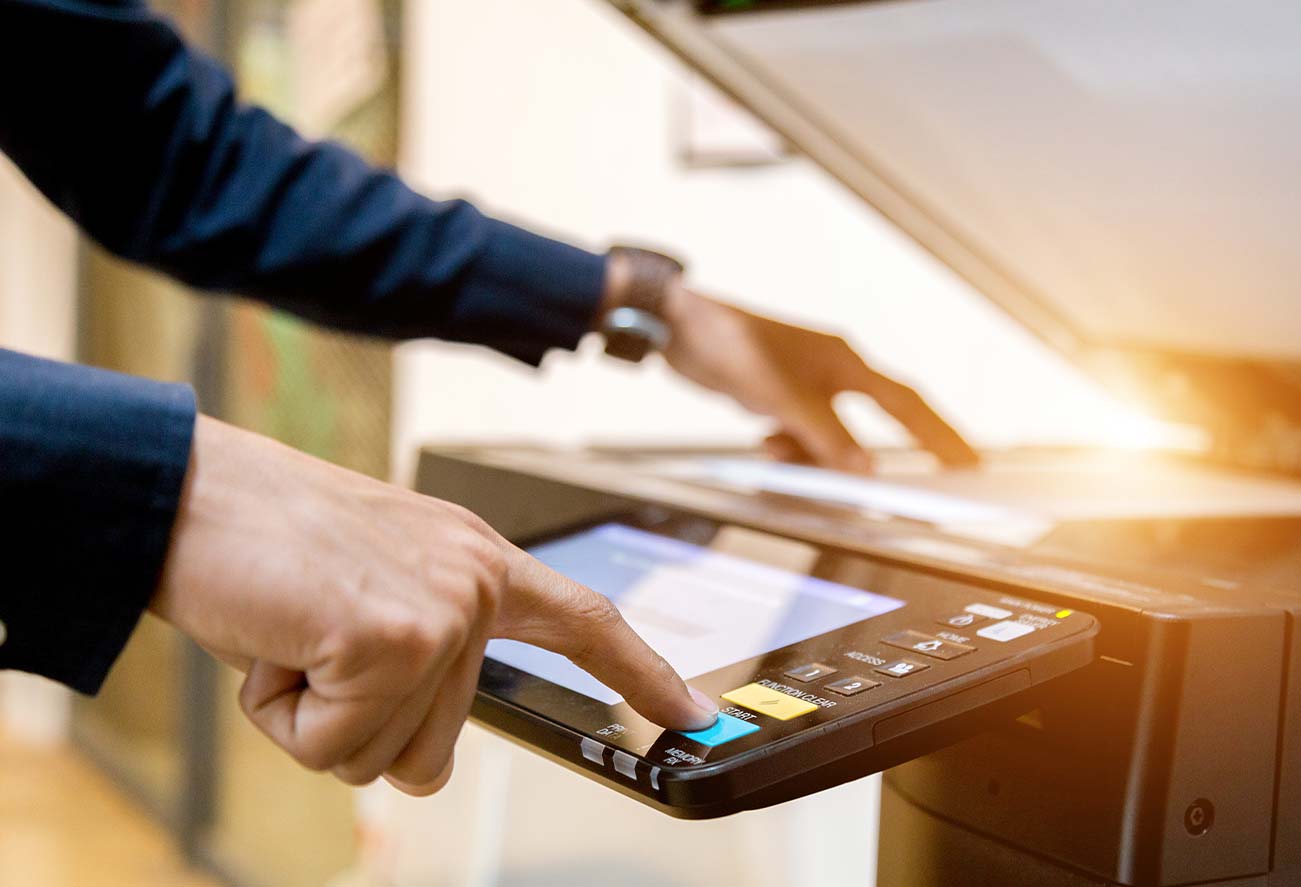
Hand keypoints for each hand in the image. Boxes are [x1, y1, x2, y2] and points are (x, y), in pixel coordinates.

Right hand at [151, 416, 717, 795]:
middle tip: (313, 645)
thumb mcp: (372, 588)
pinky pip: (334, 747)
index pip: (585, 621)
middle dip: (356, 724)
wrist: (189, 495)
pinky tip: (276, 644)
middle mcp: (474, 579)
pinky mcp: (395, 638)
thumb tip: (429, 756)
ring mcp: (443, 608)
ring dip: (318, 719)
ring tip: (295, 637)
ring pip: (386, 755)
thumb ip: (427, 651)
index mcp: (477, 559)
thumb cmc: (266, 544)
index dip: (641, 674)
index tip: (690, 715)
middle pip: (440, 745)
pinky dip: (285, 716)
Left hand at [661, 289, 979, 471]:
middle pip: (877, 422)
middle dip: (879, 456)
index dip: (940, 434)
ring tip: (780, 451)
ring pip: (830, 435)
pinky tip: (767, 441)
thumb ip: (826, 437)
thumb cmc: (731, 344)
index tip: (969, 460)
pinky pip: (801, 432)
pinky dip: (790, 445)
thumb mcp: (781, 399)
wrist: (678, 326)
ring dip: (813, 453)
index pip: (906, 405)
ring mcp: (807, 382)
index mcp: (845, 362)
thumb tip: (866, 473)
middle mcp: (834, 371)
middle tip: (912, 487)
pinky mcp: (780, 393)